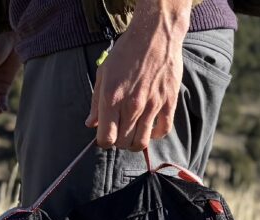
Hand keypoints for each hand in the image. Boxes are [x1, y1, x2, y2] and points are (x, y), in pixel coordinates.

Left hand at [86, 0, 190, 149]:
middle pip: (123, 142)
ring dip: (134, 143)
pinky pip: (162, 131)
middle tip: (119, 133)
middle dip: (118, 142)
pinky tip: (150, 129)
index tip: (105, 135)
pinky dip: (154, 135)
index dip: (104, 141)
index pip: (106, 138)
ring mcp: (152, 106)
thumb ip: (96, 102)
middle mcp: (132, 105)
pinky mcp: (168, 103)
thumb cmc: (126, 52)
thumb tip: (91, 123)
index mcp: (112, 98)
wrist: (155, 35)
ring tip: (133, 134)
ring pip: (142, 142)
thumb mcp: (104, 73)